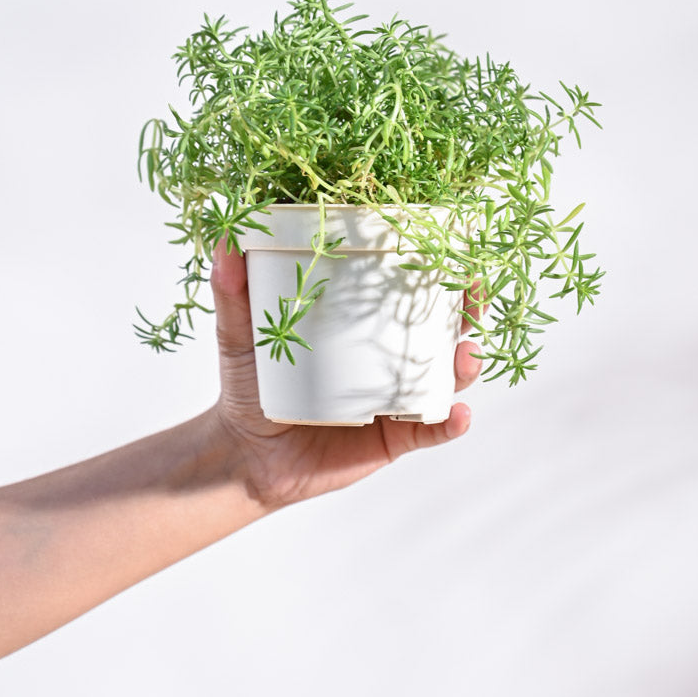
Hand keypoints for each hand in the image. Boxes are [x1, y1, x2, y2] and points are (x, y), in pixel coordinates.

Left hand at [208, 240, 482, 509]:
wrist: (245, 454)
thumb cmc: (248, 386)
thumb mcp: (241, 334)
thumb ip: (232, 292)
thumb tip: (224, 242)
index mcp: (362, 325)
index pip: (406, 289)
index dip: (436, 268)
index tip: (452, 248)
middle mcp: (387, 358)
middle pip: (442, 328)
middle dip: (466, 310)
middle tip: (473, 295)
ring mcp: (395, 398)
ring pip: (445, 378)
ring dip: (465, 364)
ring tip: (466, 354)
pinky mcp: (394, 439)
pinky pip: (431, 431)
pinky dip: (450, 423)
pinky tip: (459, 414)